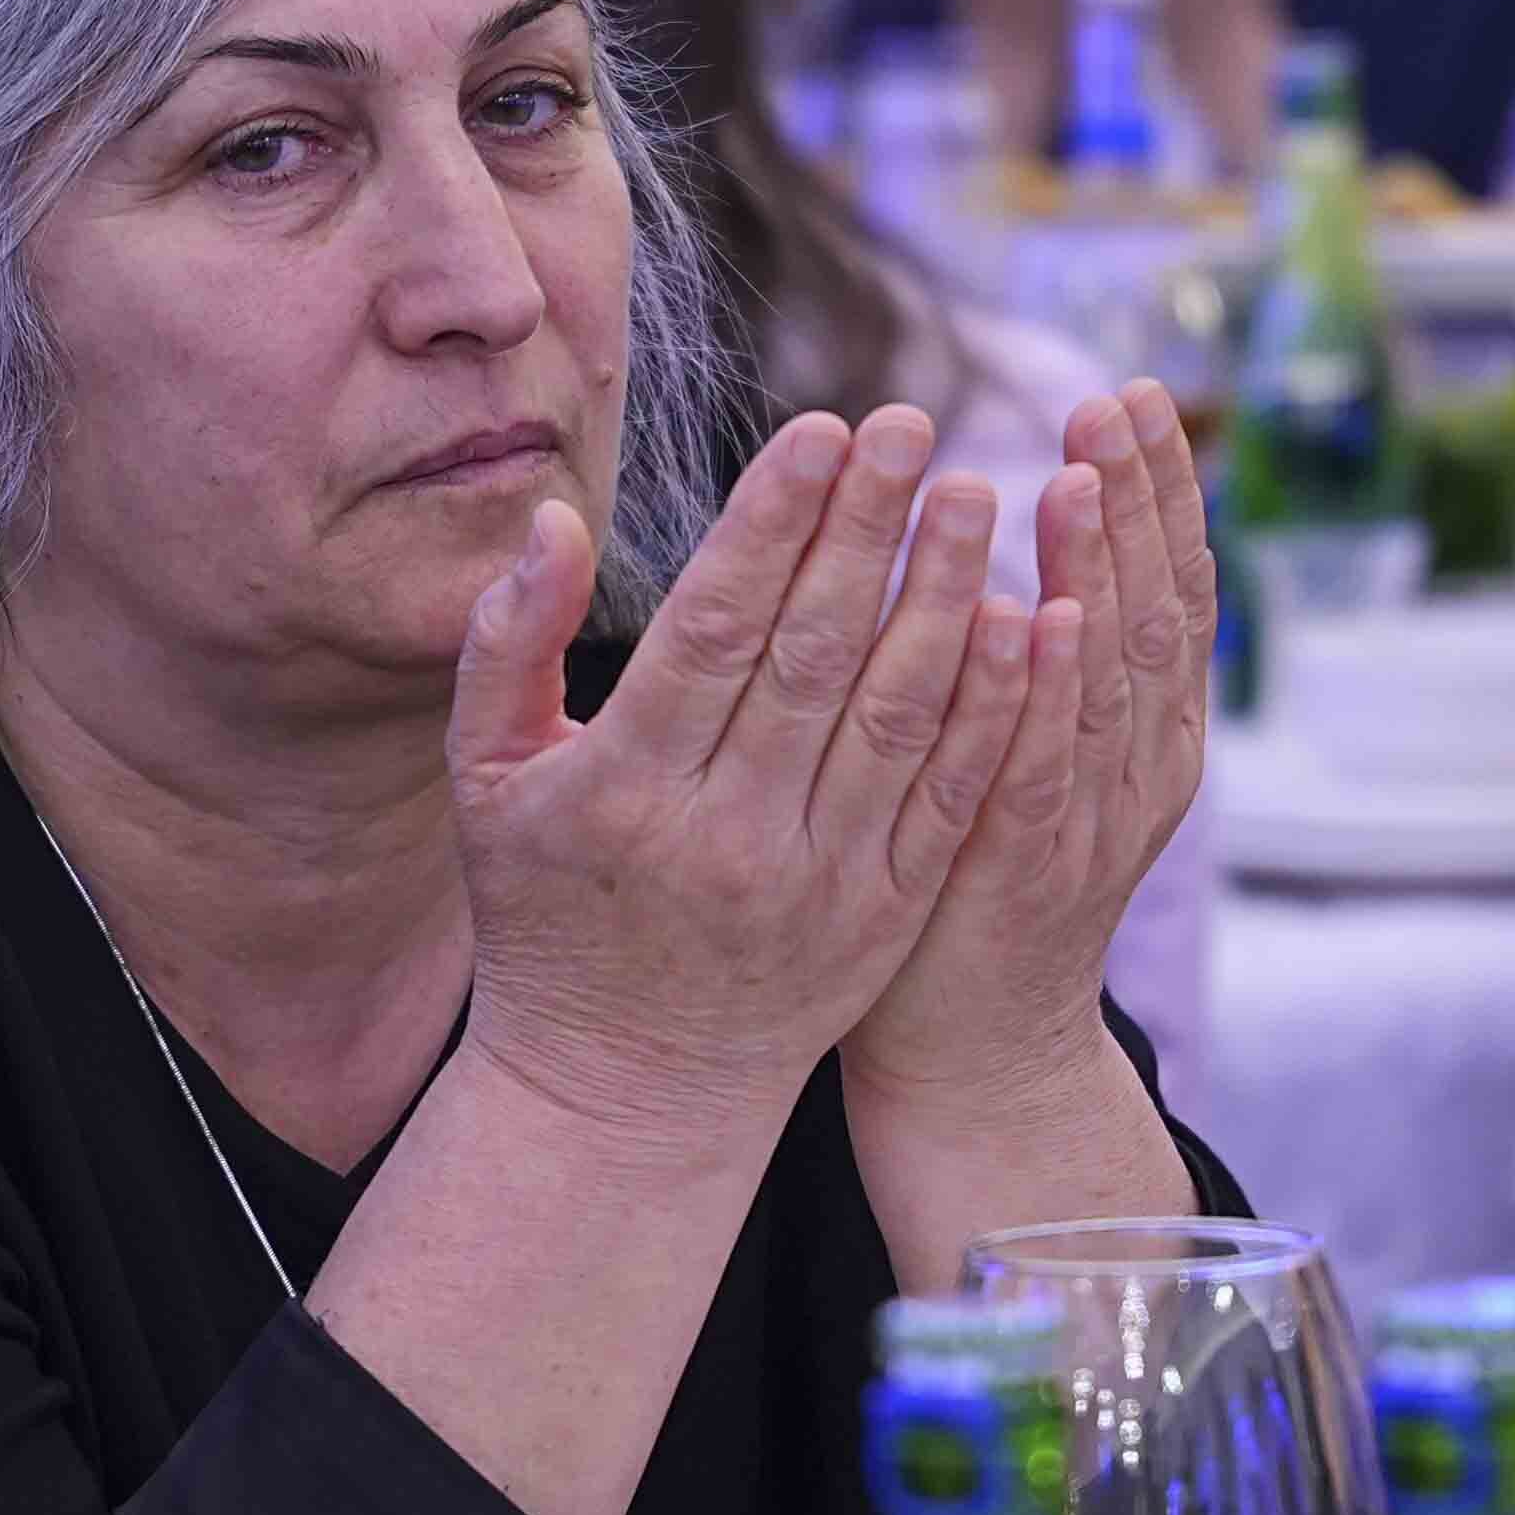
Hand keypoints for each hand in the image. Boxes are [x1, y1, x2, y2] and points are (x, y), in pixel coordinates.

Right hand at [447, 410, 1041, 1142]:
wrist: (626, 1088)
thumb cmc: (548, 912)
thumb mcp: (487, 781)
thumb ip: (506, 643)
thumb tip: (550, 520)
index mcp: (623, 788)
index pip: (714, 629)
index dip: (773, 523)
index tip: (823, 428)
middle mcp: (726, 836)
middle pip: (815, 655)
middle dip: (871, 531)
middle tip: (918, 426)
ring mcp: (818, 880)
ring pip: (897, 716)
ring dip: (945, 597)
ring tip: (980, 495)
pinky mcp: (886, 914)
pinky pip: (952, 794)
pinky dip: (996, 707)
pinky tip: (1028, 621)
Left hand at [845, 386, 1213, 1115]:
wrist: (975, 1052)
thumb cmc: (970, 880)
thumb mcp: (1023, 753)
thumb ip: (1029, 653)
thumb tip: (1011, 529)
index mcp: (1147, 731)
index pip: (1169, 586)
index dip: (1159, 490)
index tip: (1132, 392)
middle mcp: (1142, 767)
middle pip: (1158, 609)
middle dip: (1138, 500)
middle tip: (1111, 400)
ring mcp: (1094, 821)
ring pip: (1114, 679)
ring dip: (1101, 570)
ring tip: (1078, 474)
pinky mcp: (1029, 872)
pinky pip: (1044, 768)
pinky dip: (1051, 692)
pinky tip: (1042, 616)